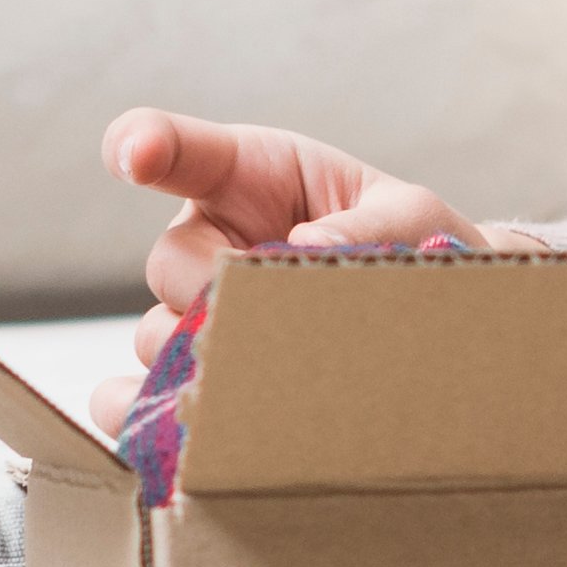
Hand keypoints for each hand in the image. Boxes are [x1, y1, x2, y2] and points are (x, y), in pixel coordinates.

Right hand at [90, 112, 498, 427]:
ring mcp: (190, 307)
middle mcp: (206, 237)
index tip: (139, 155)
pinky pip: (138, 393)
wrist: (427, 322)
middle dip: (214, 293)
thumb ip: (371, 223)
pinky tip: (194, 422)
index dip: (149, 144)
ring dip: (206, 356)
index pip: (182, 148)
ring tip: (279, 366)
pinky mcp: (191, 370)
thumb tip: (309, 244)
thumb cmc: (411, 248)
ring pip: (155, 336)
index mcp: (248, 175)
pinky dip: (157, 408)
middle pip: (169, 265)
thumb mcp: (410, 218)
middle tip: (281, 311)